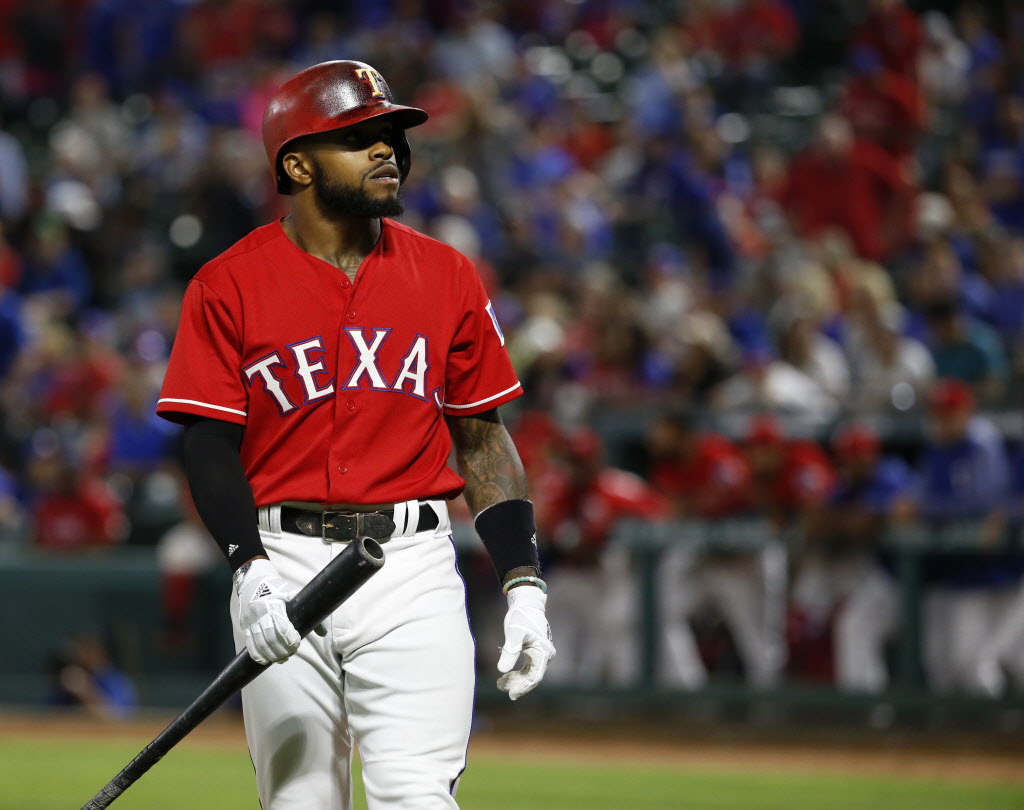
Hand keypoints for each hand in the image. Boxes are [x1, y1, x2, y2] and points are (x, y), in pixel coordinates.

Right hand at [234, 558, 300, 664]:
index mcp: (273, 603)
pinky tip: (265, 660)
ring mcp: (250, 620)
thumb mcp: (291, 593)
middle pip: (270, 637)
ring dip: (271, 654)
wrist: (252, 581)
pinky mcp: (244, 626)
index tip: (297, 643)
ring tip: (282, 659)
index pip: (281, 626)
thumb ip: (307, 609)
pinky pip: (249, 644)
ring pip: (260, 643)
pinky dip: (257, 655)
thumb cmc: (277, 588)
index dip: (290, 638)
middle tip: (291, 653)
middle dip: (282, 649)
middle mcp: (259, 612)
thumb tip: (323, 633)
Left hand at [497, 585, 554, 700]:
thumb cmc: (520, 617)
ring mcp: (540, 655)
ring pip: (528, 674)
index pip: (535, 677)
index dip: (523, 688)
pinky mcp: (533, 653)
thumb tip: (502, 670)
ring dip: (515, 680)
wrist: (525, 604)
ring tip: (500, 683)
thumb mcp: (513, 633)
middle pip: (532, 678)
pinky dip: (516, 674)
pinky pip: (526, 669)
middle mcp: (544, 655)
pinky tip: (504, 676)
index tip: (511, 694)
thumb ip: (509, 651)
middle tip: (500, 686)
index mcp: (543, 652)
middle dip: (517, 684)